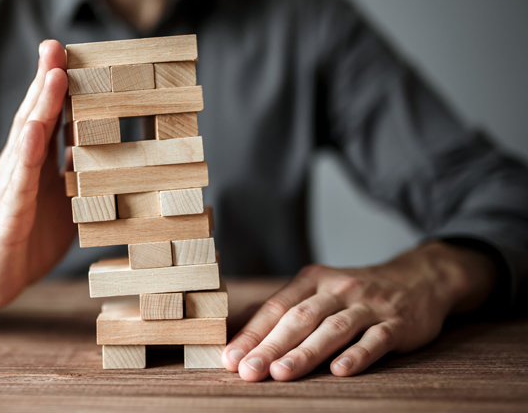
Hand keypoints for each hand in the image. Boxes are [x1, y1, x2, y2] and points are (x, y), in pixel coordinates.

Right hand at [0, 40, 75, 322]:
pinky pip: (17, 187)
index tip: (67, 51)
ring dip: (38, 108)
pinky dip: (25, 160)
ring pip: (24, 144)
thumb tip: (101, 137)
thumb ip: (74, 166)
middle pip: (32, 118)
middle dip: (45, 82)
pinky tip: (32, 136)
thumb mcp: (61, 197)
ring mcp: (10, 191)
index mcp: (35, 163)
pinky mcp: (6, 219)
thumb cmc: (28, 234)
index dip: (56, 85)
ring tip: (53, 78)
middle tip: (55, 47)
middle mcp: (20, 169)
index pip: (46, 117)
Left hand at [223, 242, 496, 380]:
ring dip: (305, 353)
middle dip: (271, 347)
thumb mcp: (321, 291)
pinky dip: (358, 355)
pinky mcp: (398, 323)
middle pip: (300, 319)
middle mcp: (338, 289)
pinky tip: (340, 371)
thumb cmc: (356, 294)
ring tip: (281, 373)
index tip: (232, 358)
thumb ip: (289, 312)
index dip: (253, 334)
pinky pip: (376, 340)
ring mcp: (369, 305)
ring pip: (333, 329)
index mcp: (313, 280)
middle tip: (249, 371)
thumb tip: (245, 339)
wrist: (419, 278)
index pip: (277, 307)